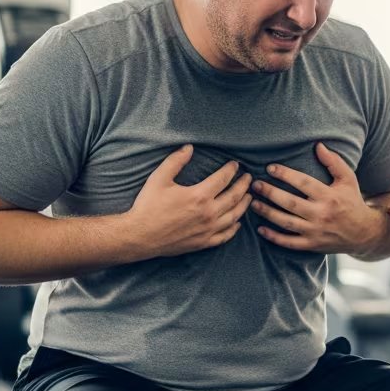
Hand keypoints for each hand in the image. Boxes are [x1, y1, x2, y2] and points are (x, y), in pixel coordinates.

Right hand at [126, 145, 252, 258]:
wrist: (139, 236)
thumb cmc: (148, 206)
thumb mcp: (159, 178)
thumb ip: (176, 161)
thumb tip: (189, 147)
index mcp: (199, 195)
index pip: (223, 179)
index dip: (231, 170)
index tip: (236, 165)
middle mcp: (208, 213)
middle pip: (234, 197)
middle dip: (244, 186)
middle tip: (249, 178)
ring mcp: (208, 230)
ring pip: (234, 216)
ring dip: (244, 205)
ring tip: (249, 197)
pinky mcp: (203, 243)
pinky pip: (225, 236)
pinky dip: (234, 228)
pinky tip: (237, 222)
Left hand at [250, 143, 381, 253]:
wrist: (364, 233)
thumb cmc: (352, 202)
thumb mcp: (348, 179)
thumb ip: (333, 162)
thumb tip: (318, 145)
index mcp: (329, 196)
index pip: (303, 183)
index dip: (285, 174)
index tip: (270, 167)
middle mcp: (321, 214)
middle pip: (290, 203)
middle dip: (270, 193)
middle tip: (255, 184)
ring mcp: (316, 231)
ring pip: (286, 222)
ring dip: (267, 213)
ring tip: (253, 203)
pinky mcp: (312, 245)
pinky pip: (289, 242)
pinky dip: (274, 237)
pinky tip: (260, 229)